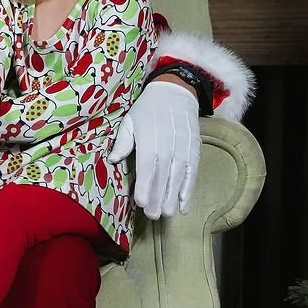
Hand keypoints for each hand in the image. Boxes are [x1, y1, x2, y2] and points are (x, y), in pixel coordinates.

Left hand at [107, 78, 200, 219]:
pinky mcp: (195, 149)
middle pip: (163, 174)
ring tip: (167, 213)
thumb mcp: (130, 121)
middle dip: (158, 196)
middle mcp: (168, 144)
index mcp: (149, 138)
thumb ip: (122, 142)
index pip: (147, 165)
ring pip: (178, 175)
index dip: (145, 185)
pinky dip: (189, 188)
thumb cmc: (147, 109)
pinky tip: (184, 204)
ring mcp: (183, 147)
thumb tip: (112, 160)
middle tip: (153, 216)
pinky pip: (193, 171)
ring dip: (173, 196)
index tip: (141, 203)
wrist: (176, 92)